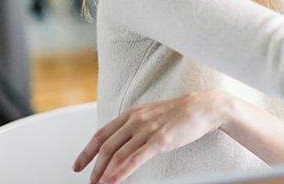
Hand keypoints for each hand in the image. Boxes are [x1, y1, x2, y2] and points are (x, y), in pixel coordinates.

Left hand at [72, 90, 233, 183]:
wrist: (204, 107)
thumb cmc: (182, 113)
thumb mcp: (152, 114)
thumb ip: (135, 125)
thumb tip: (122, 141)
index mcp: (131, 114)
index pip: (101, 134)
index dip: (86, 151)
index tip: (79, 164)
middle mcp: (135, 120)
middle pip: (105, 146)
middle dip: (94, 167)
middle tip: (91, 180)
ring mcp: (147, 130)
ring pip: (117, 154)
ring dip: (105, 172)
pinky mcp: (159, 140)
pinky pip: (135, 159)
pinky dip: (121, 172)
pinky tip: (114, 181)